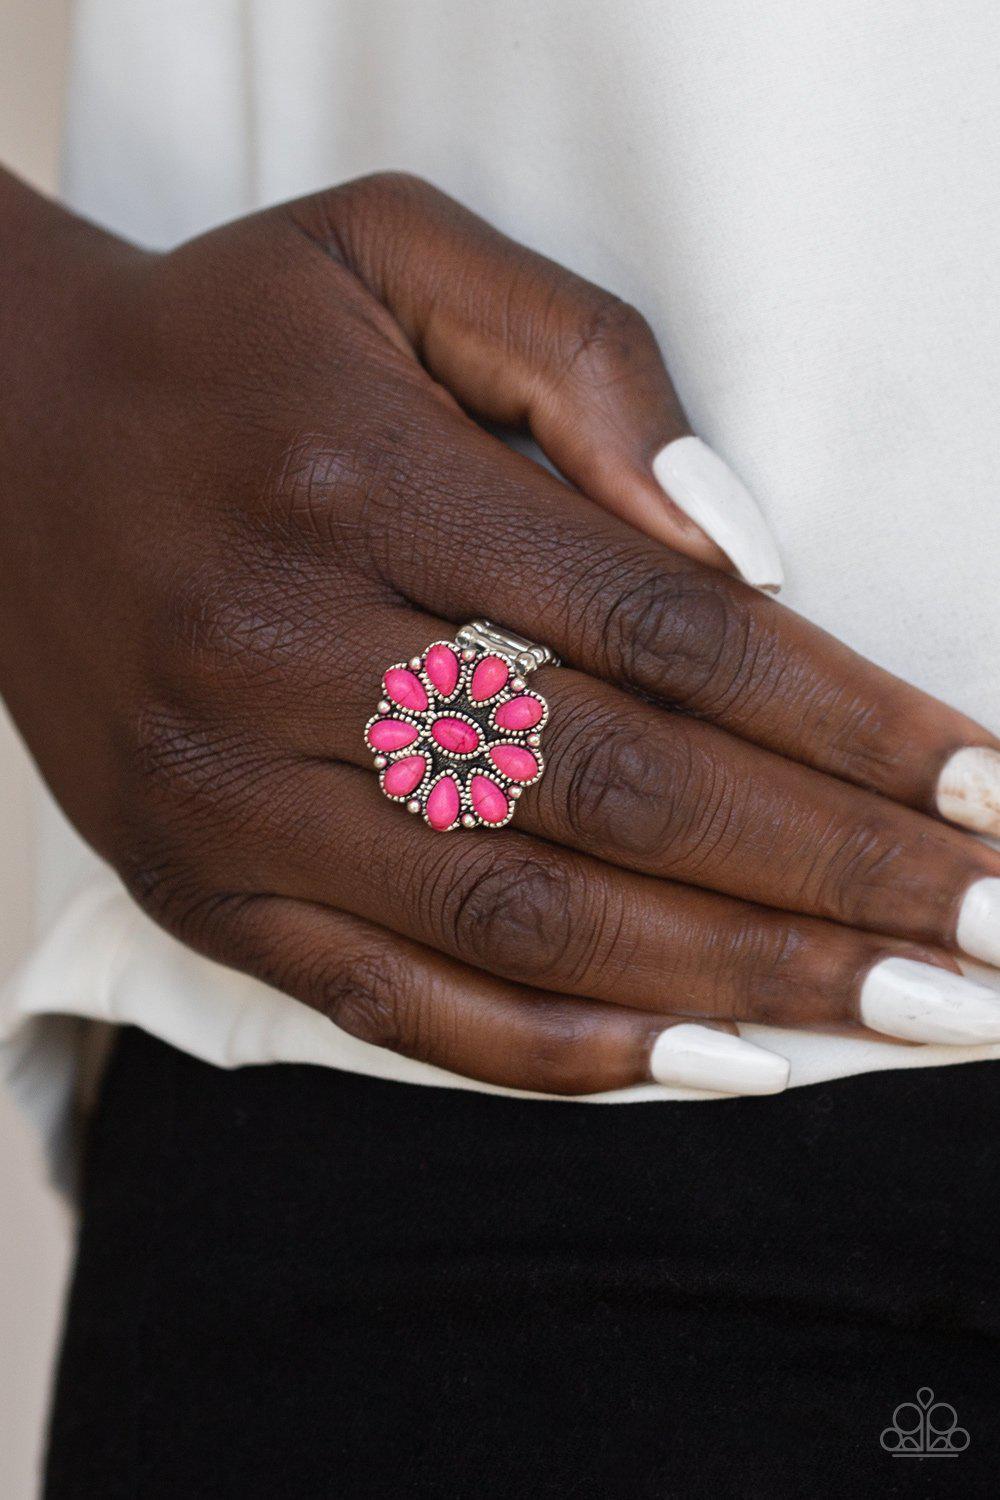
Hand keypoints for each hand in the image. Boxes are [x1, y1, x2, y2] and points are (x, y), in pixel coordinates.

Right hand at [3, 169, 999, 1096]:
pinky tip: (706, 1060)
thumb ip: (582, 366)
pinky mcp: (194, 888)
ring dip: (734, 983)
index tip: (980, 785)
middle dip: (830, 881)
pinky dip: (560, 1046)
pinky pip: (394, 1004)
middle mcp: (278, 651)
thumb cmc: (225, 342)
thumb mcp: (393, 255)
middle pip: (616, 797)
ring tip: (899, 1016)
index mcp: (352, 479)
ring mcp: (224, 796)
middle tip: (990, 942)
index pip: (658, 630)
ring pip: (522, 922)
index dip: (841, 721)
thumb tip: (740, 547)